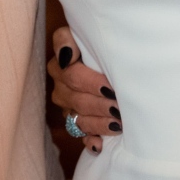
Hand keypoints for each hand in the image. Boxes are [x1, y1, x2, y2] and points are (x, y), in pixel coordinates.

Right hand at [48, 26, 118, 153]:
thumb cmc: (96, 44)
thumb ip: (66, 40)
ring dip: (99, 124)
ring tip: (118, 124)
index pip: (72, 77)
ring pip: (80, 121)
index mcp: (60, 66)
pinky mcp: (77, 124)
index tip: (111, 87)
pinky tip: (99, 144)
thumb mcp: (80, 34)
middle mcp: (61, 89)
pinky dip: (91, 141)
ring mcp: (68, 108)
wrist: (106, 58)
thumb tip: (66, 56)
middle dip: (100, 104)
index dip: (92, 83)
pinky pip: (81, 137)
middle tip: (120, 107)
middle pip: (78, 100)